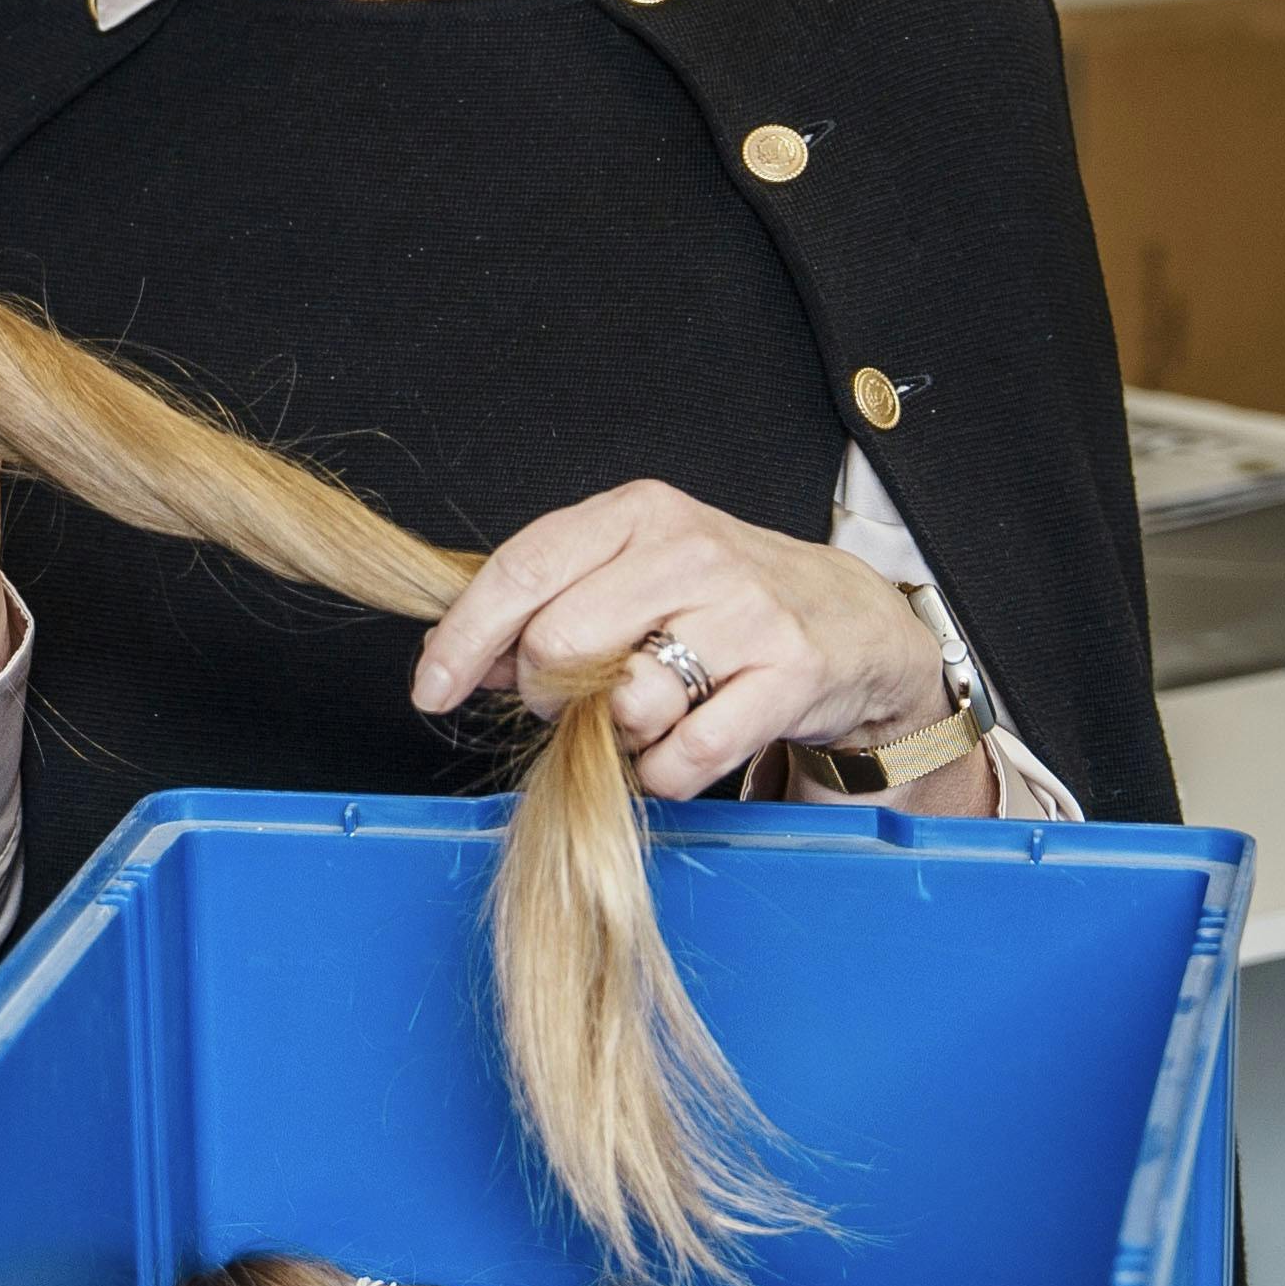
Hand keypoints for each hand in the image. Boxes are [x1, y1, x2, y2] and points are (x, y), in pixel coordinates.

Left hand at [406, 480, 955, 801]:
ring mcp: (745, 611)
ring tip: (642, 717)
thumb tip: (457, 660)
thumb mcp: (633, 574)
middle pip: (558, 642)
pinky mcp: (789, 674)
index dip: (463, 639)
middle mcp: (690, 551)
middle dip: (547, 692)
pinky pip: (685, 754)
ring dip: (615, 735)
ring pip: (623, 702)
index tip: (431, 689)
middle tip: (571, 701)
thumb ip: (546, 607)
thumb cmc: (721, 598)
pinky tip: (675, 750)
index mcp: (638, 513)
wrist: (853, 620)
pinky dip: (663, 772)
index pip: (522, 570)